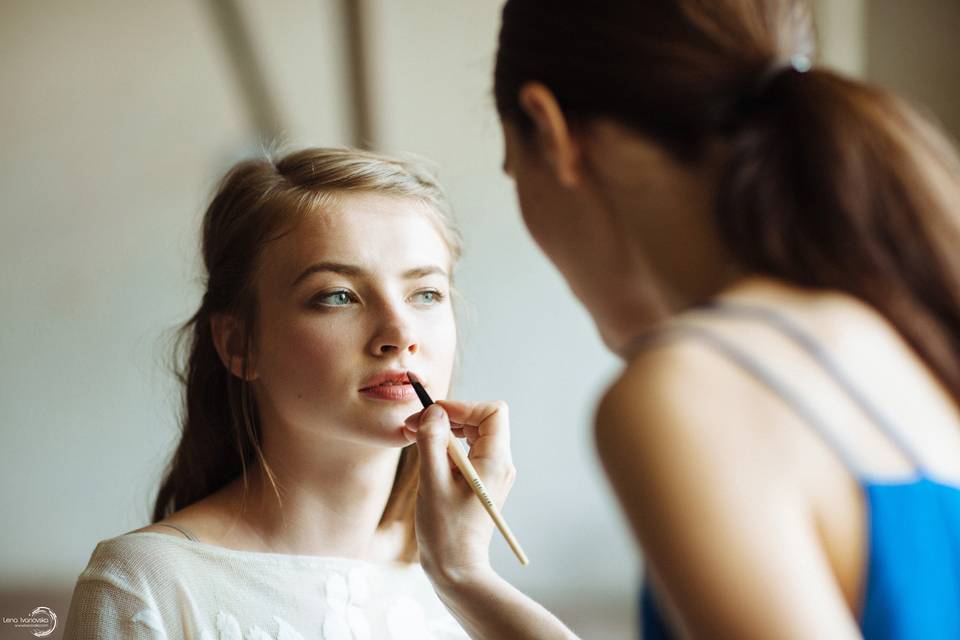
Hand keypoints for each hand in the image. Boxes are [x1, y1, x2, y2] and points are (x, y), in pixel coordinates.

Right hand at [404, 399, 516, 586]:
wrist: (456, 569)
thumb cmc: (445, 532)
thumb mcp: (433, 482)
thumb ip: (433, 442)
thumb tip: (434, 411)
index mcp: (495, 462)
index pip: (492, 412)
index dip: (462, 406)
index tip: (433, 413)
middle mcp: (499, 465)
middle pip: (481, 421)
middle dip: (448, 416)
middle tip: (414, 424)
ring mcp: (490, 474)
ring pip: (472, 435)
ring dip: (444, 431)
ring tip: (414, 437)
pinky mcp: (479, 483)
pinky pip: (466, 452)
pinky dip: (445, 447)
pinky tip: (425, 456)